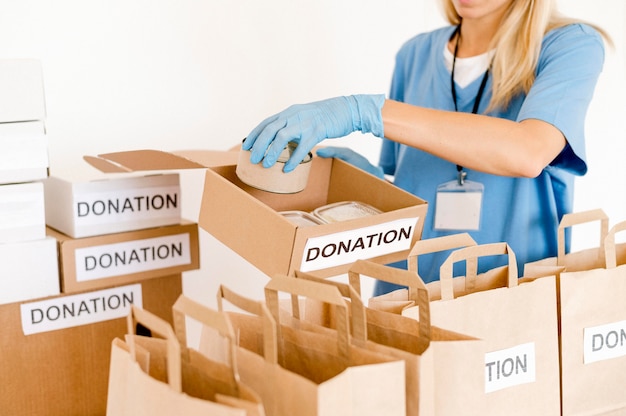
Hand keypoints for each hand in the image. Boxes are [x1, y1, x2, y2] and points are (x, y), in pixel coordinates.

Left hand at [243, 94, 384, 172]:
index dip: (255, 134)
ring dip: (272, 151)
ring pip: (282, 136)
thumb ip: (292, 125)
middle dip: (259, 145)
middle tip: (252, 159)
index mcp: (289, 112)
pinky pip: (302, 147)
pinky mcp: (317, 130)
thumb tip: (282, 140)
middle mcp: (294, 115)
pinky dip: (293, 159)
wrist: (346, 109)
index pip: (266, 122)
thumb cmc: (325, 116)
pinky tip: (288, 169)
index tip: (247, 146)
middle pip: (270, 129)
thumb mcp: (304, 116)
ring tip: (266, 164)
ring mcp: (305, 122)